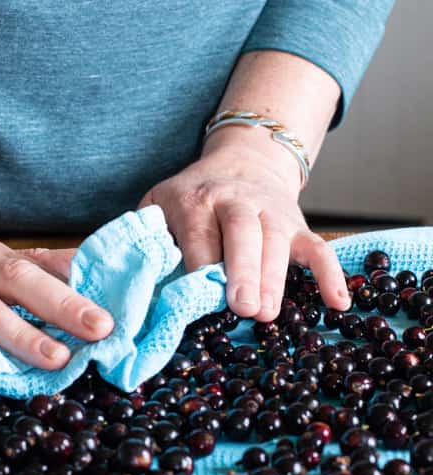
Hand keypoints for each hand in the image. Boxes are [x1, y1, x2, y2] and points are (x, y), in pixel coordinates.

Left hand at [138, 128, 350, 321]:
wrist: (242, 162)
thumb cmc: (192, 197)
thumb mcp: (159, 205)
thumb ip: (149, 236)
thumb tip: (136, 282)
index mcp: (195, 199)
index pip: (198, 234)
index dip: (198, 266)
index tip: (195, 299)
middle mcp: (235, 201)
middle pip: (242, 233)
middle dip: (243, 270)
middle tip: (242, 307)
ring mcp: (271, 213)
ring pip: (278, 242)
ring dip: (274, 278)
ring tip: (267, 313)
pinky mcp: (298, 225)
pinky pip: (318, 248)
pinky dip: (330, 274)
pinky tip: (336, 302)